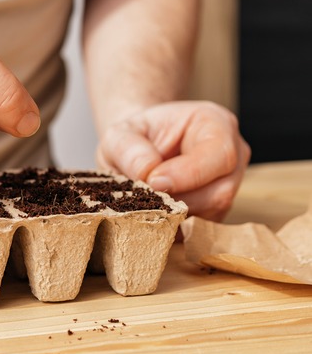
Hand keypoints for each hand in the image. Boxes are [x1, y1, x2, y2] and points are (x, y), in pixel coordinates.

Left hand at [96, 101, 250, 220]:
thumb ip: (129, 150)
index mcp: (216, 124)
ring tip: (144, 202)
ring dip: (173, 215)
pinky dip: (173, 226)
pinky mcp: (215, 212)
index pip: (220, 155)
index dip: (188, 174)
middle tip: (142, 197)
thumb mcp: (120, 135)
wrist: (134, 152)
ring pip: (210, 215)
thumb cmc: (133, 138)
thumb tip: (148, 174)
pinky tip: (152, 214)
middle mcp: (232, 156)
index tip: (153, 182)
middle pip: (220, 192)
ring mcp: (228, 187)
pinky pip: (199, 229)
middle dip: (178, 200)